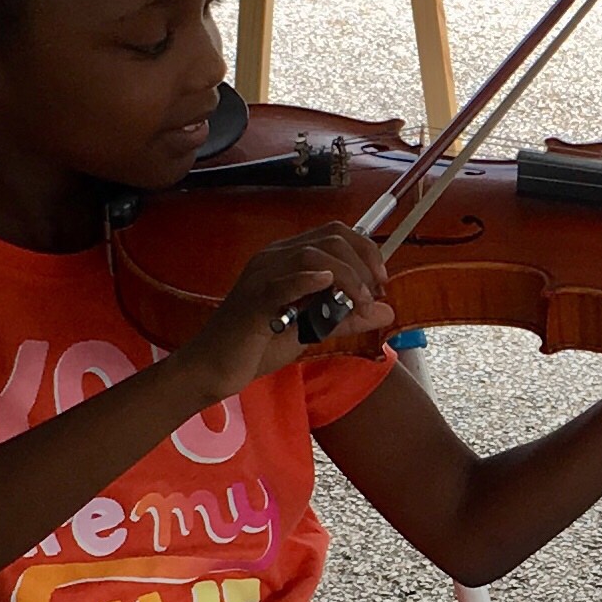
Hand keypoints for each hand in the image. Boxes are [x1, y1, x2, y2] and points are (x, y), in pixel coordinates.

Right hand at [179, 224, 395, 402]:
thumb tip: (387, 310)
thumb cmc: (258, 346)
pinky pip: (280, 282)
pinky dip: (307, 280)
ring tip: (358, 302)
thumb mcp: (312, 329)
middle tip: (372, 295)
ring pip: (311, 255)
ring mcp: (261, 276)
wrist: (214, 368)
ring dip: (346, 275)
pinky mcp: (252, 301)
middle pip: (329, 238)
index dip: (365, 250)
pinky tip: (326, 284)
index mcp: (287, 258)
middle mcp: (274, 258)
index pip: (334, 233)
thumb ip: (347, 318)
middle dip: (362, 263)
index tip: (380, 280)